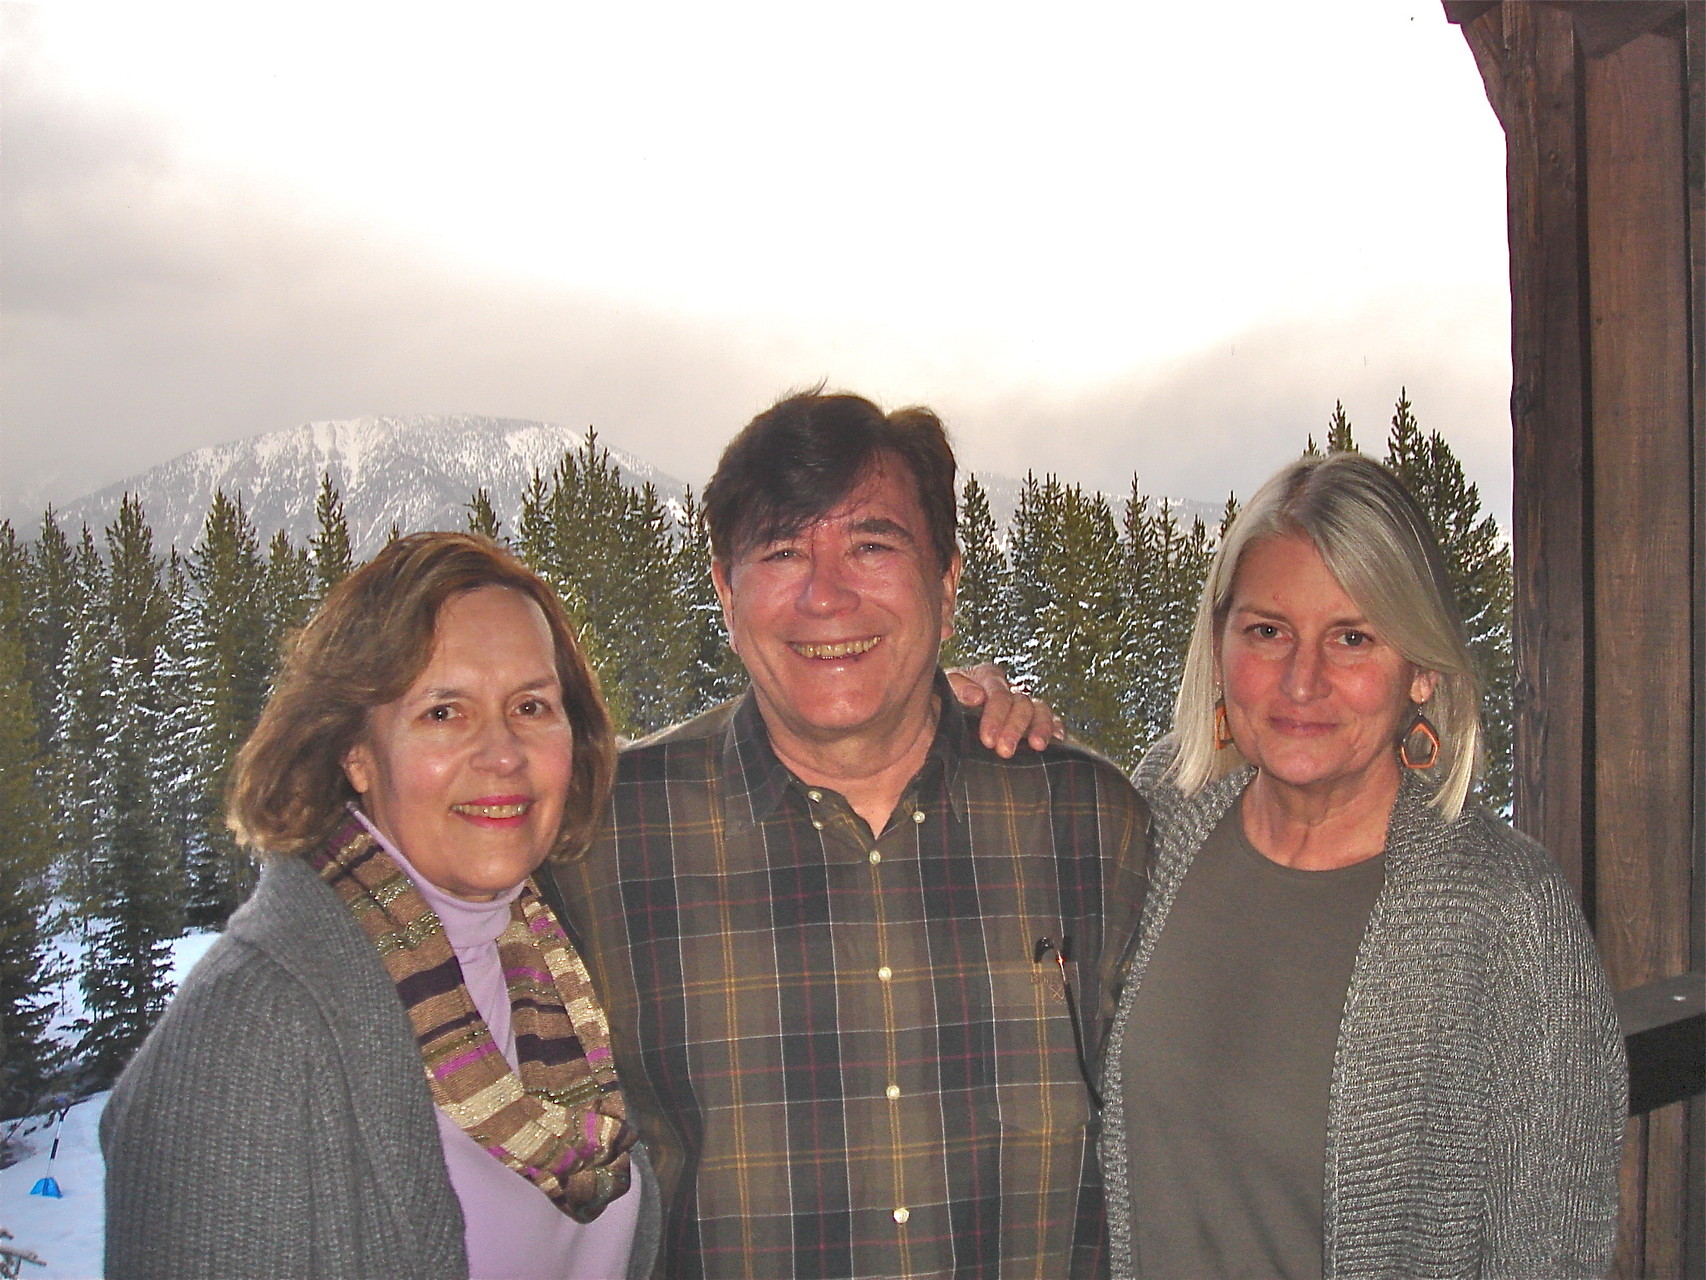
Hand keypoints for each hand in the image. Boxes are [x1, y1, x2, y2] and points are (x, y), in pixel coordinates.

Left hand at [946, 663, 1066, 757]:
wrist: (940, 723)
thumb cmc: (942, 707)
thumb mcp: (943, 692)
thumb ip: (957, 688)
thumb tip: (977, 696)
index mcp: (986, 678)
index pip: (998, 691)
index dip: (995, 714)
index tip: (987, 738)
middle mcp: (1009, 690)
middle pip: (1021, 703)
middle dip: (1015, 727)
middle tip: (1005, 751)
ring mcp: (1024, 706)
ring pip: (1040, 710)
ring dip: (1040, 727)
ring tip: (1037, 746)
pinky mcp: (1035, 723)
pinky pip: (1053, 721)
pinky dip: (1057, 728)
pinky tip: (1059, 740)